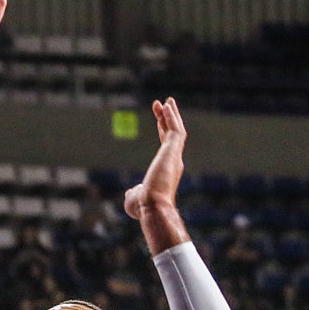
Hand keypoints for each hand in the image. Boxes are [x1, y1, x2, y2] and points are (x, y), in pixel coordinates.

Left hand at [123, 98, 185, 222]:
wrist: (153, 208)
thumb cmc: (143, 206)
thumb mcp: (135, 197)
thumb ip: (134, 190)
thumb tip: (132, 190)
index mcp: (167, 170)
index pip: (166, 145)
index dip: (163, 130)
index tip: (159, 119)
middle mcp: (174, 161)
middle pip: (172, 134)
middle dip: (168, 118)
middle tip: (165, 104)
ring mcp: (174, 156)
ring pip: (176, 130)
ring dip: (171, 115)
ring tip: (167, 101)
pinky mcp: (173, 152)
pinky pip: (175, 130)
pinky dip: (171, 117)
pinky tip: (166, 106)